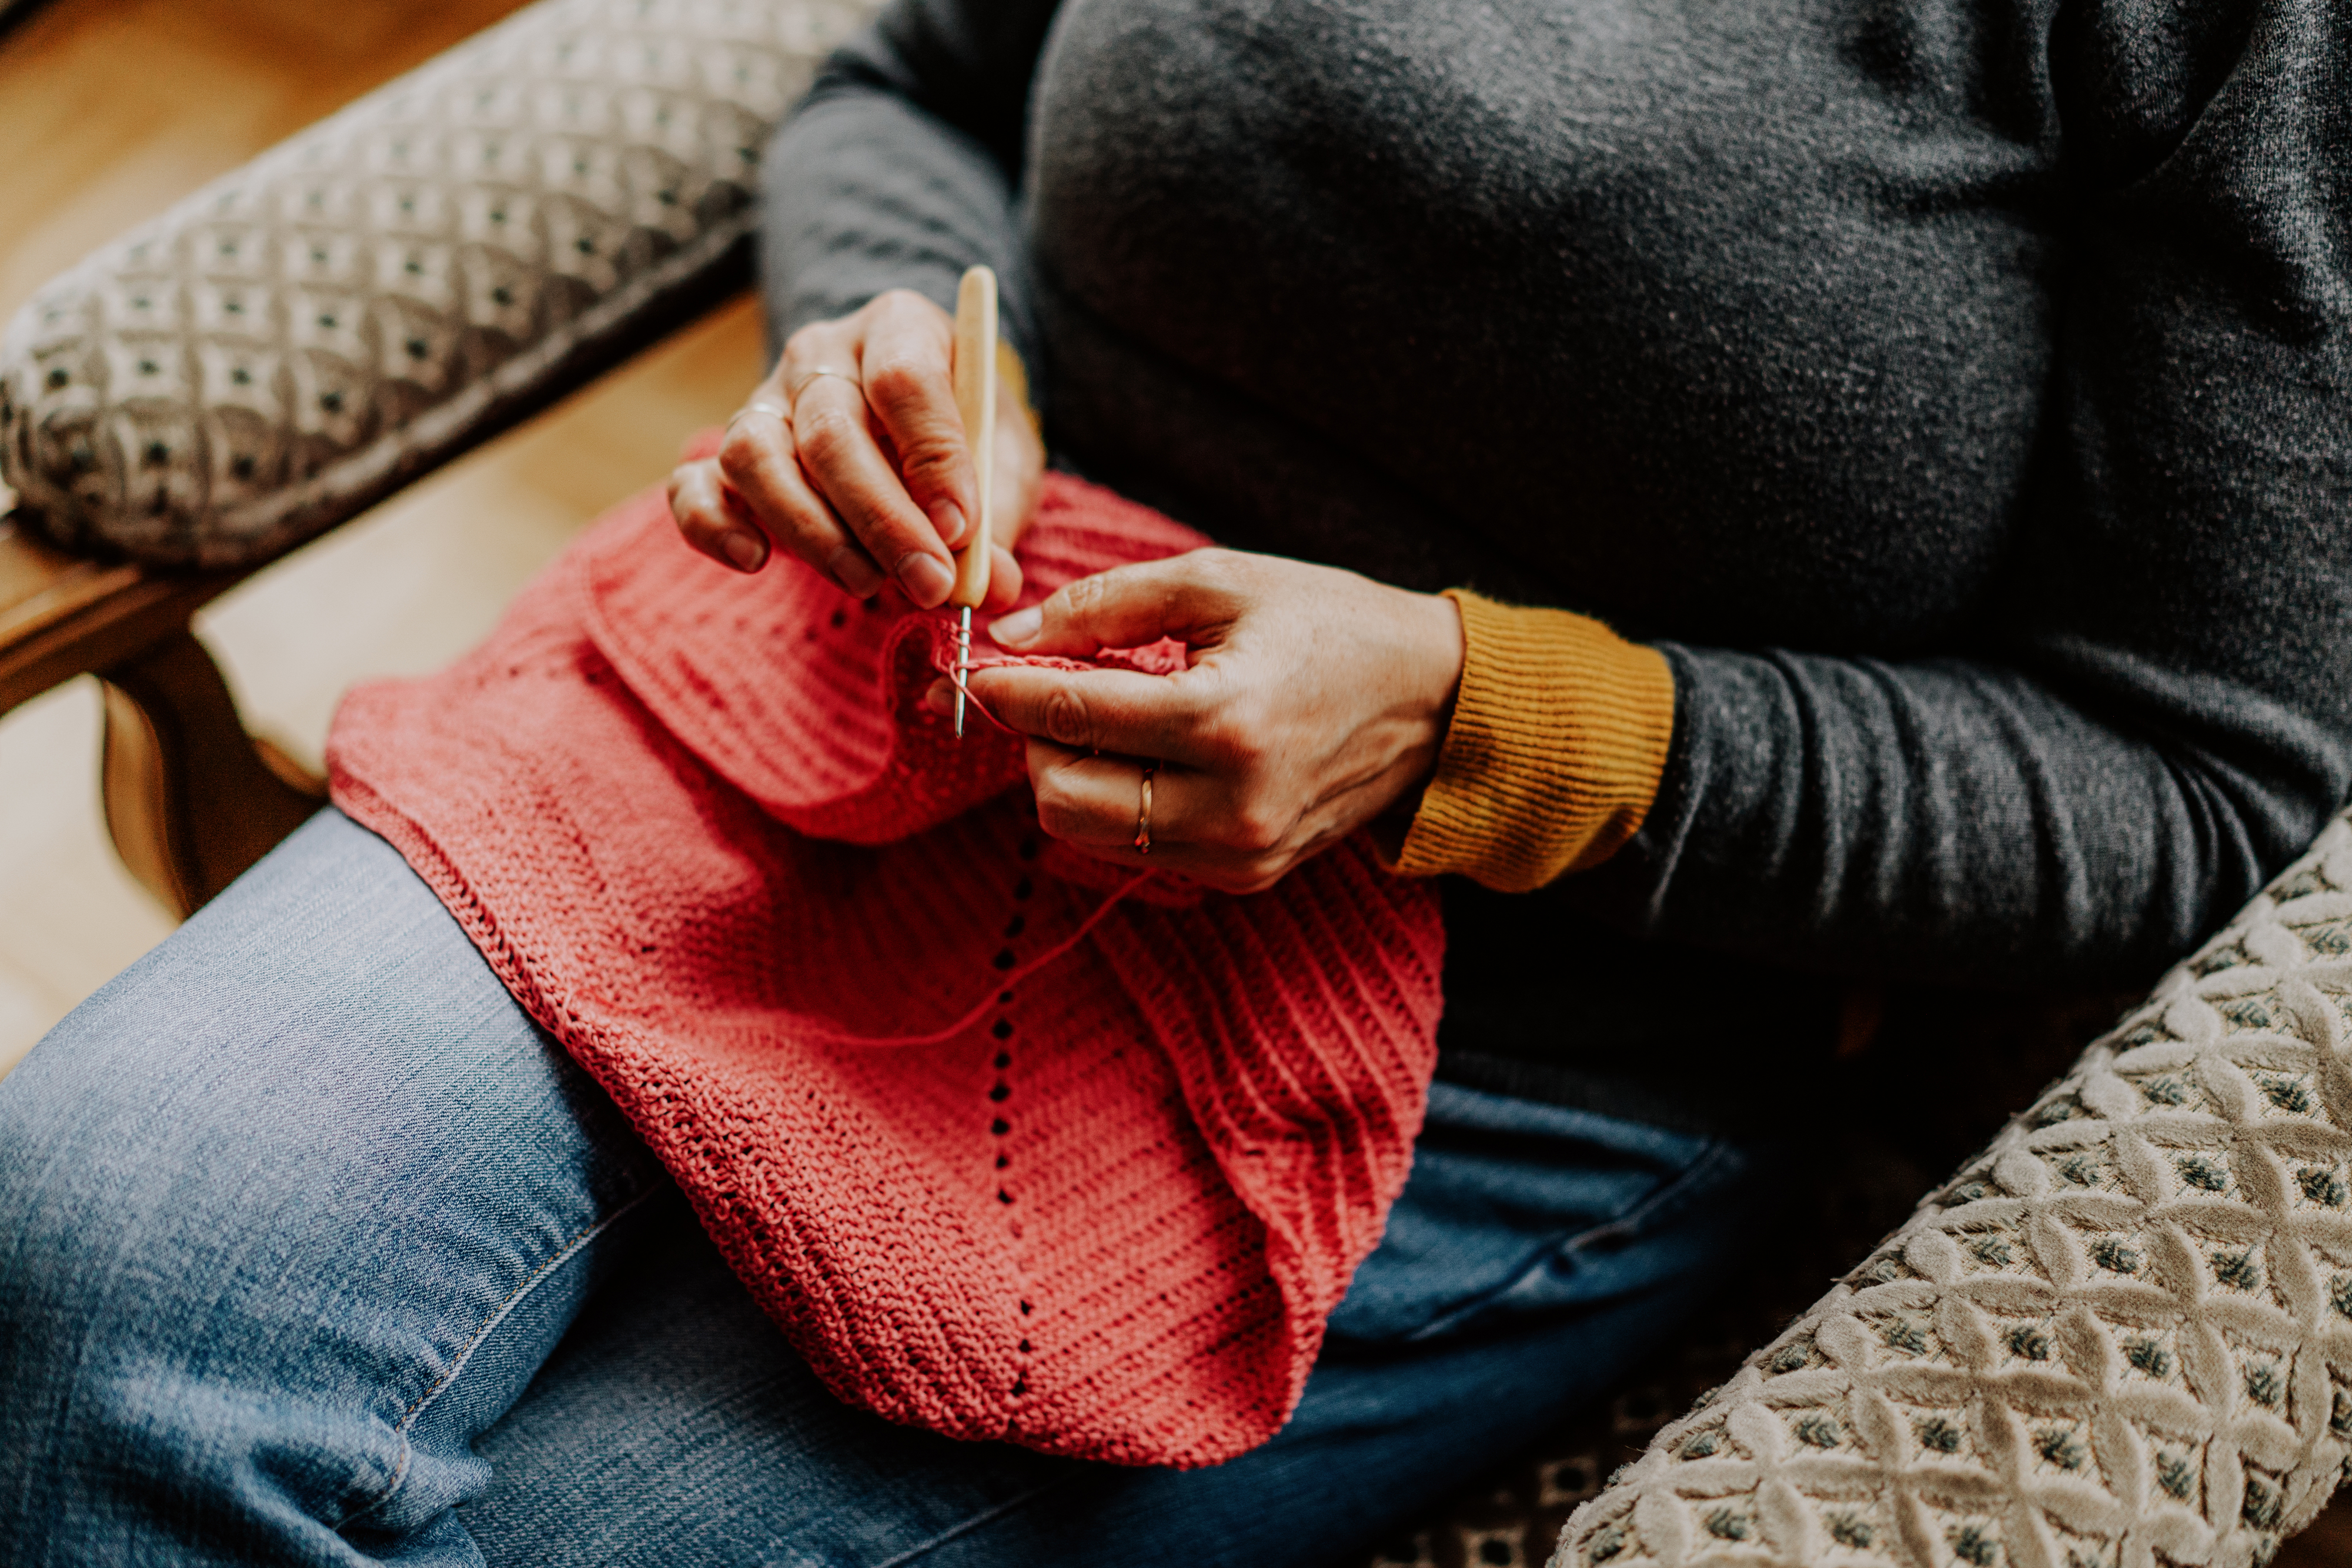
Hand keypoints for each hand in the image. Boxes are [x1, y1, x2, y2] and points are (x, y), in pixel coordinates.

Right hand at [667, 289, 1044, 609]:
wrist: (912, 437)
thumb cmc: (965, 443)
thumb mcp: (1002, 466)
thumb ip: (997, 519)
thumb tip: (989, 584)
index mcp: (899, 328)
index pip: (904, 379)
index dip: (933, 458)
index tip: (961, 529)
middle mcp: (822, 355)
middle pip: (831, 429)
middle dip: (881, 519)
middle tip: (927, 582)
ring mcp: (764, 402)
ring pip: (756, 455)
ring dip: (812, 531)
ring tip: (867, 583)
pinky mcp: (721, 456)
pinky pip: (692, 486)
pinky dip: (714, 526)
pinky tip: (755, 560)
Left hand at [945, 550, 1464, 893]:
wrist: (1432, 701)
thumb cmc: (1328, 624)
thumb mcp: (1221, 581)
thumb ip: (1106, 605)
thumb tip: (1012, 634)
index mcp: (1226, 720)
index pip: (1073, 717)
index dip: (1006, 688)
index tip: (974, 665)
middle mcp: (1231, 806)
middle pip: (1062, 801)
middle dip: (1039, 743)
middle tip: (1056, 692)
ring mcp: (1239, 854)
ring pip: (1089, 834)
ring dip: (1076, 775)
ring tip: (1112, 718)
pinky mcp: (1244, 877)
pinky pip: (1138, 850)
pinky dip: (1122, 802)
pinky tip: (1156, 754)